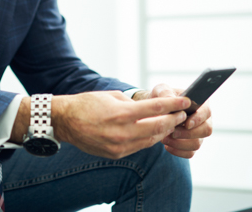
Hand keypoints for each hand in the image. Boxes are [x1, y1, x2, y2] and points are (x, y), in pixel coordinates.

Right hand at [53, 90, 189, 159]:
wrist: (66, 121)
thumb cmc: (88, 104)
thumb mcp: (112, 96)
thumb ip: (134, 104)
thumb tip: (152, 108)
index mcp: (121, 113)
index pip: (155, 109)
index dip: (173, 105)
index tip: (185, 101)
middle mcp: (122, 132)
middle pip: (158, 127)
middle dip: (173, 120)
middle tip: (181, 114)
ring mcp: (119, 145)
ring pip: (151, 140)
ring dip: (163, 131)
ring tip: (171, 123)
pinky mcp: (116, 154)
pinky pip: (139, 147)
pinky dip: (149, 139)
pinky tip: (154, 133)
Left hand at [136, 84, 212, 158]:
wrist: (155, 111)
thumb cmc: (161, 98)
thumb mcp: (161, 90)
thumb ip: (166, 92)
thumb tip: (173, 100)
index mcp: (200, 103)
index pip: (206, 112)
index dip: (199, 119)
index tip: (187, 124)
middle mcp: (203, 119)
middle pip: (206, 130)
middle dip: (189, 133)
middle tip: (173, 132)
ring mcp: (198, 133)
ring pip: (197, 143)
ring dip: (181, 143)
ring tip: (165, 138)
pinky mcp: (191, 144)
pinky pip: (190, 153)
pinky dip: (178, 151)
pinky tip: (167, 146)